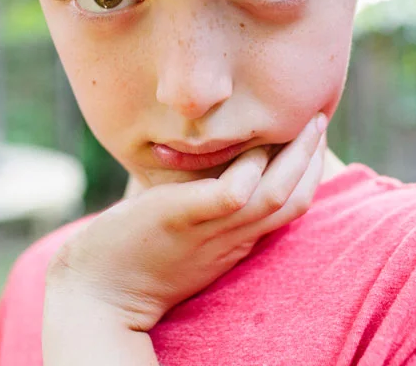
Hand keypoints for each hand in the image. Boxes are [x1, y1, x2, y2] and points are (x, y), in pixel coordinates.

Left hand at [44, 113, 327, 332]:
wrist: (95, 294)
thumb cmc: (131, 252)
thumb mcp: (179, 225)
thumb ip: (197, 199)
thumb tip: (199, 158)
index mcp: (233, 239)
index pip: (287, 207)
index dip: (307, 173)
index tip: (312, 139)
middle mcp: (230, 238)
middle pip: (292, 201)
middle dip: (312, 160)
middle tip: (320, 120)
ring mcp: (208, 231)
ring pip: (273, 197)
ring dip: (297, 160)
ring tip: (307, 124)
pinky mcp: (181, 219)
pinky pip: (231, 195)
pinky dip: (249, 171)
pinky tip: (256, 146)